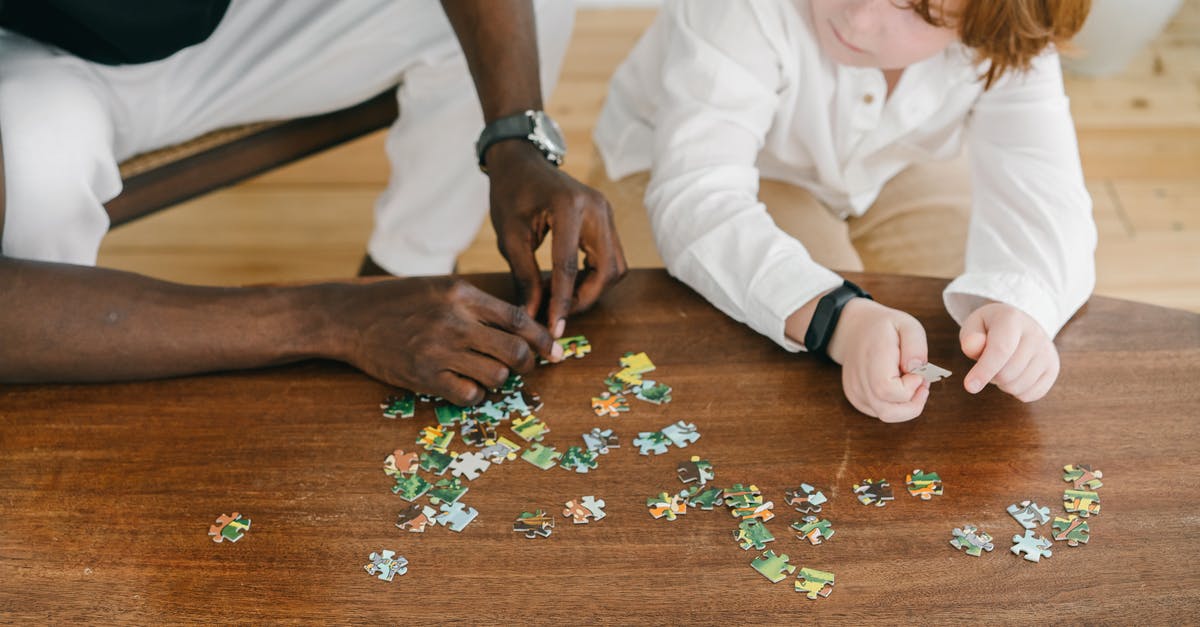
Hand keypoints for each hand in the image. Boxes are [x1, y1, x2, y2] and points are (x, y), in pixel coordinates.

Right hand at [329, 277, 561, 405]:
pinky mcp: (424, 376)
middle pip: (515, 351)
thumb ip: (477, 303)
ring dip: (498, 380)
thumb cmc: (398, 301)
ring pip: (496, 376)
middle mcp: (454, 321)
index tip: (555, 351)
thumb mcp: (439, 287)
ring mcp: (439, 350)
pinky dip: (475, 395)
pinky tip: (465, 386)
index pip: (518, 319)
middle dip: (528, 364)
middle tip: (525, 367)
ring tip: (486, 373)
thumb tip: (521, 324)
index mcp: (462, 294)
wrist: (349, 317)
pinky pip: (470, 395)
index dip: (542, 338)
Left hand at [485, 140, 625, 335]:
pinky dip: (594, 275)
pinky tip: (569, 282)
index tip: (554, 328)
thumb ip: (524, 277)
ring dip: (593, 289)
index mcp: (568, 207)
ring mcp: (606, 212)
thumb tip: (532, 316)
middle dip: (586, 298)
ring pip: (615, 267)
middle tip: (559, 313)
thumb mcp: (509, 237)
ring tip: (561, 297)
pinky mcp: (606, 219)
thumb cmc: (510, 193)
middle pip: (607, 270)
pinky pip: (611, 257)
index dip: (562, 302)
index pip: (569, 266)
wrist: (522, 162)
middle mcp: (596, 208)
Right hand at [826, 299, 929, 421]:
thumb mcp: (907, 325)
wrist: (853, 331)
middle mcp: (859, 378)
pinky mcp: (857, 399)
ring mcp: (855, 391)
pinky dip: (896, 405)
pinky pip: (881, 413)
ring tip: (911, 384)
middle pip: (887, 411)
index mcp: (872, 357)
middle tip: (920, 382)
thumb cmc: (883, 328)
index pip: (887, 389)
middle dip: (913, 403)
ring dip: (906, 406)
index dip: (910, 388)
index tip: (918, 373)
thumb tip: (917, 370)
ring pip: (885, 415)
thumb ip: (916, 346)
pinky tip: (897, 387)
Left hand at [960, 302, 1058, 401]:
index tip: (970, 386)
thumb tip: (971, 347)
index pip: (1001, 349)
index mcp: (1012, 319)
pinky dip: (1016, 391)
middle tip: (988, 364)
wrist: (1018, 325)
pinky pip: (1031, 394)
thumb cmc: (990, 328)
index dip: (984, 370)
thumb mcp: (974, 326)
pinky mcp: (1053, 368)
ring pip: (1018, 386)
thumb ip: (969, 337)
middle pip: (1007, 373)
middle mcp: (1035, 334)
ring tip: (1001, 367)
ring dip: (1002, 384)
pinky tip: (1014, 375)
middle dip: (990, 376)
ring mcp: (1048, 352)